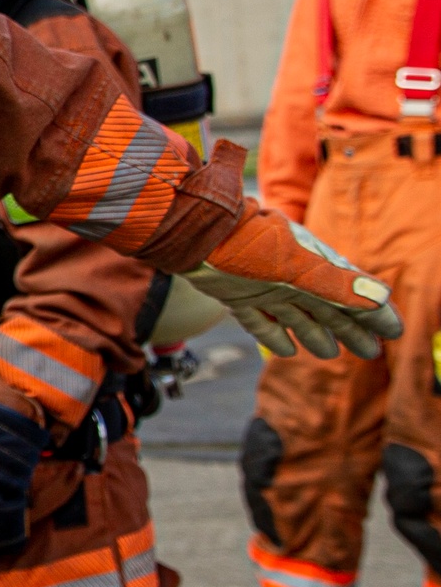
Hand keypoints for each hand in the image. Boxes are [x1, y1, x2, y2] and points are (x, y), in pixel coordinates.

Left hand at [184, 202, 401, 359]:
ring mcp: (263, 287)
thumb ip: (336, 284)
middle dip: (351, 331)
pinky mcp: (236, 296)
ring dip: (315, 335)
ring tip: (331, 353)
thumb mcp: (296, 266)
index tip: (394, 332)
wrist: (194, 233)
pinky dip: (274, 336)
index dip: (375, 315)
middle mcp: (291, 278)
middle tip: (372, 353)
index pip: (353, 296)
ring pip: (296, 318)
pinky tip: (285, 351)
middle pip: (328, 311)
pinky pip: (260, 321)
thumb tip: (382, 296)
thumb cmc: (248, 243)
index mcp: (313, 267)